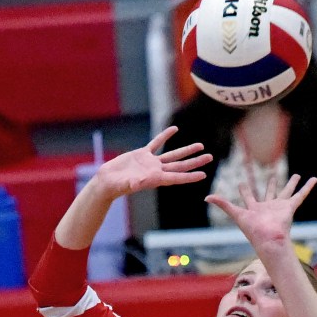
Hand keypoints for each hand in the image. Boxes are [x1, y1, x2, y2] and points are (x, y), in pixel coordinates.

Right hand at [95, 126, 211, 199]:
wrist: (107, 181)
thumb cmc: (116, 186)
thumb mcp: (126, 185)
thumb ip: (134, 183)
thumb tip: (141, 182)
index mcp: (156, 179)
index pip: (177, 177)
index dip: (190, 176)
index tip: (204, 174)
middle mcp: (157, 171)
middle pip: (181, 165)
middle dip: (195, 161)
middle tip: (210, 157)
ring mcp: (151, 162)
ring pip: (173, 155)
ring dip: (186, 150)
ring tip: (200, 145)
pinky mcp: (142, 154)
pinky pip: (156, 143)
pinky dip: (165, 136)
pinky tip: (174, 129)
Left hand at [205, 174, 316, 251]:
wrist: (269, 240)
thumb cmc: (253, 230)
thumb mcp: (236, 214)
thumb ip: (222, 204)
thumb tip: (206, 197)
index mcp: (254, 209)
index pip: (248, 196)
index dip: (244, 189)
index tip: (241, 182)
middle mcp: (268, 207)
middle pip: (270, 192)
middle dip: (271, 184)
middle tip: (272, 173)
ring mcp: (280, 207)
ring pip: (287, 191)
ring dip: (291, 183)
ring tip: (297, 175)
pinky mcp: (290, 207)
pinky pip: (300, 195)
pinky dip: (308, 187)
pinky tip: (314, 179)